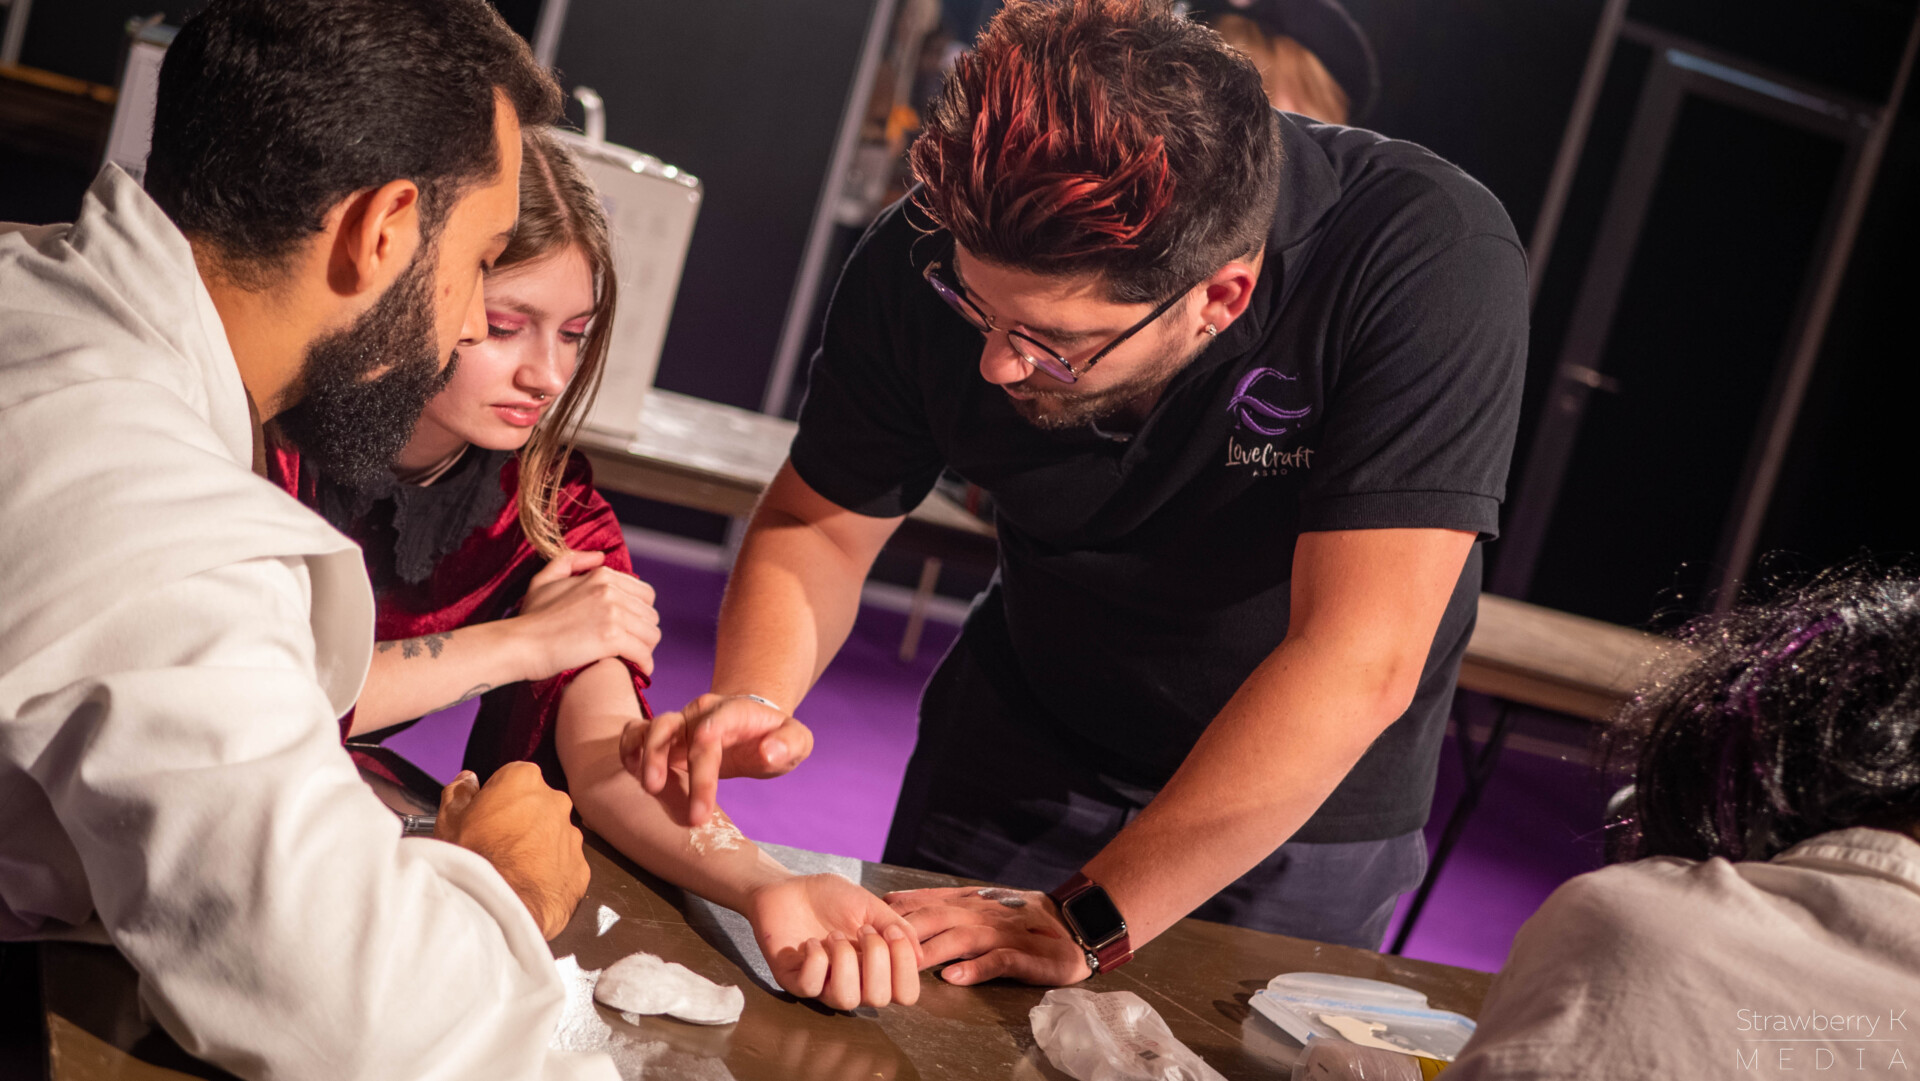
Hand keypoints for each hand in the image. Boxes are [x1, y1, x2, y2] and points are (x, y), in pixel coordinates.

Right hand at [434, 763, 589, 938]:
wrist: (494, 908)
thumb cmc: (471, 859)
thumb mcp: (449, 820)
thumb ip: (460, 793)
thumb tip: (467, 780)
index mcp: (524, 780)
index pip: (513, 779)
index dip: (497, 798)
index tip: (486, 816)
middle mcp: (555, 802)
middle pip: (538, 805)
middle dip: (522, 820)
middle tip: (496, 845)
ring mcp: (571, 836)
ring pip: (554, 836)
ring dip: (538, 847)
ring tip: (511, 870)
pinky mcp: (581, 868)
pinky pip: (565, 866)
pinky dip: (551, 874)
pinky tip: (528, 887)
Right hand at [511, 550, 660, 681]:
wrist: (519, 644)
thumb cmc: (530, 617)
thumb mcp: (545, 580)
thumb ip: (571, 562)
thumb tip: (599, 557)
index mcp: (601, 576)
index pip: (645, 594)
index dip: (640, 613)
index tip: (631, 627)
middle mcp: (610, 591)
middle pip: (650, 614)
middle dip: (644, 632)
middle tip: (633, 646)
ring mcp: (612, 614)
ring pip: (652, 634)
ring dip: (646, 648)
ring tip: (635, 658)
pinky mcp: (611, 638)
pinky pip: (643, 653)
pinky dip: (644, 664)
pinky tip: (638, 671)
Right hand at [624, 693, 812, 825]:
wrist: (754, 725)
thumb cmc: (775, 738)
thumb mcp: (796, 740)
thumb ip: (789, 743)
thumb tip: (769, 752)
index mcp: (733, 711)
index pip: (716, 722)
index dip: (705, 746)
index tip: (704, 777)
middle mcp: (700, 713)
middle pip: (675, 728)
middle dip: (669, 762)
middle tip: (673, 803)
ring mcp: (680, 723)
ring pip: (652, 727)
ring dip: (645, 755)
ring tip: (649, 788)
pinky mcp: (664, 736)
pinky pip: (636, 732)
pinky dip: (628, 749)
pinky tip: (631, 772)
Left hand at [746, 874, 922, 1009]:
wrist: (789, 887)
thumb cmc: (830, 897)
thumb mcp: (870, 905)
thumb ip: (896, 927)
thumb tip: (920, 956)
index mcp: (876, 968)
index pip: (905, 994)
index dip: (905, 967)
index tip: (893, 932)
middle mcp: (854, 982)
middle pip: (880, 999)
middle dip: (876, 958)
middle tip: (862, 930)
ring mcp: (824, 985)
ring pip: (847, 999)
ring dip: (844, 960)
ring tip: (834, 935)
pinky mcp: (794, 982)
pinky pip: (812, 986)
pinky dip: (816, 959)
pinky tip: (811, 942)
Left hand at [884, 886, 1091, 987]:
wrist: (1073, 924)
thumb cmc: (1021, 916)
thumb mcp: (980, 901)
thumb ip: (942, 901)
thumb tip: (896, 900)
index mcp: (969, 901)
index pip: (925, 901)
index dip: (895, 910)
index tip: (866, 920)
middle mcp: (981, 913)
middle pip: (936, 917)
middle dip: (904, 931)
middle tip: (875, 946)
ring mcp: (1002, 933)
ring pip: (961, 938)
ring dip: (932, 950)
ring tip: (906, 966)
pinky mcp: (1023, 955)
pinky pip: (997, 961)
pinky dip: (975, 968)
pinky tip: (954, 977)